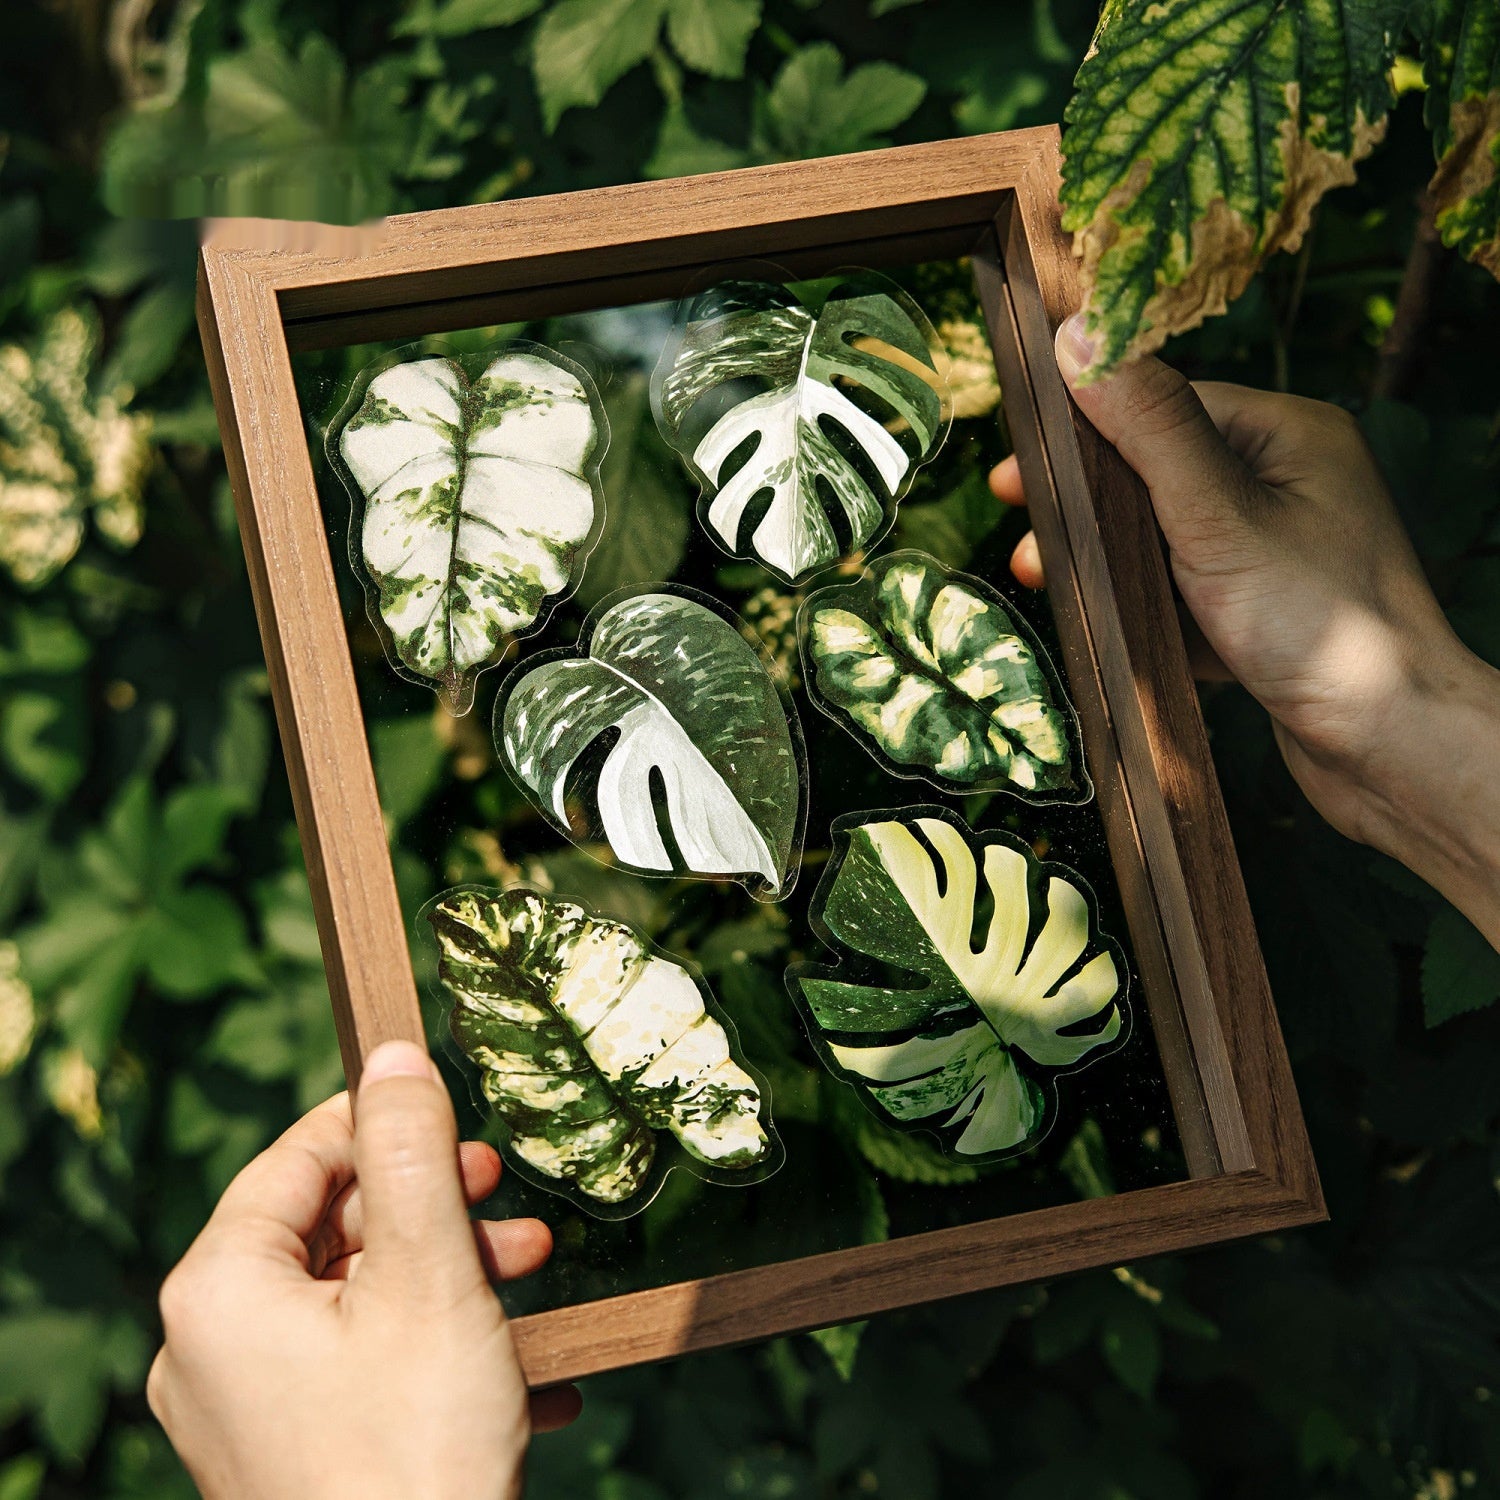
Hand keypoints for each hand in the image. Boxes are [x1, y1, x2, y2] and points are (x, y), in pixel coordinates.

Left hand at [148, 1040, 576, 1499]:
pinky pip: (360, 1370)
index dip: (384, 1124)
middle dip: (434, 1212)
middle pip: (330, 1230)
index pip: (298, 1156)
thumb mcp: (430, 1274)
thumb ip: (410, 1151)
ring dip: (451, 1278)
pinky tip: (520, 1371)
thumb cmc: (417, 1448)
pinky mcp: (287, 1458)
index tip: (458, 1123)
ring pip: (355, 1300)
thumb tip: (393, 1053)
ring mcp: (245, 1414)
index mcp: (220, 1292)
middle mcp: (211, 1350)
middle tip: (505, 1206)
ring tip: (533, 1281)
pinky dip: (436, 1349)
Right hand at [992, 314, 1499, 948]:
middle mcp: (1286, 483)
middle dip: (1086, 505)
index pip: (1164, 407)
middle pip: (1156, 474)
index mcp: (1287, 435)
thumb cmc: (1319, 624)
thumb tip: (1080, 336)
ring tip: (1047, 581)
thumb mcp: (1217, 515)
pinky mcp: (1262, 613)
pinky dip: (1142, 607)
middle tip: (1023, 532)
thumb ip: (1147, 428)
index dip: (1085, 434)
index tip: (1017, 467)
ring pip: (1163, 539)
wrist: (1390, 747)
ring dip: (1105, 560)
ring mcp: (1275, 550)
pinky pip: (1183, 593)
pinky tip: (1103, 624)